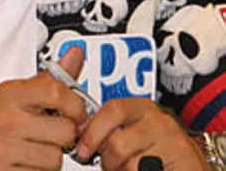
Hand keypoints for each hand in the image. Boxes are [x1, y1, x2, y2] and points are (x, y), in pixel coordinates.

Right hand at [0, 47, 86, 170]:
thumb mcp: (12, 92)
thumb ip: (48, 80)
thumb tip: (75, 55)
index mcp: (10, 94)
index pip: (57, 91)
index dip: (75, 104)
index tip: (75, 111)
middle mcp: (7, 120)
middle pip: (64, 131)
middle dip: (63, 136)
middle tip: (50, 133)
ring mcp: (3, 150)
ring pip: (56, 160)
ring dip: (50, 158)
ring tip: (33, 149)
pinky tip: (24, 163)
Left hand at [75, 98, 209, 170]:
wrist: (191, 170)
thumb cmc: (158, 154)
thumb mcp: (133, 134)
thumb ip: (111, 129)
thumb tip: (80, 132)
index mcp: (143, 107)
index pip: (112, 110)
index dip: (92, 131)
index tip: (82, 149)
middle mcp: (160, 120)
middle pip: (117, 142)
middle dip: (109, 161)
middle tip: (113, 167)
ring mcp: (174, 141)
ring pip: (130, 165)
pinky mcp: (184, 161)